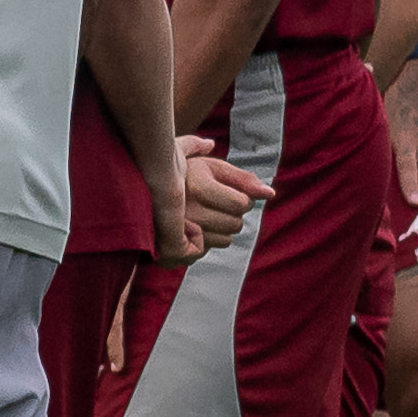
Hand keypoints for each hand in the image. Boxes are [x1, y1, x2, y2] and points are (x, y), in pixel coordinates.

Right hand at [176, 145, 267, 263]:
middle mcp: (186, 210)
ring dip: (223, 227)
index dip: (244, 197)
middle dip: (234, 213)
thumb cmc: (187, 174)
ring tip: (206, 212)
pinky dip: (210, 239)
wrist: (147, 187)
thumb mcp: (213, 167)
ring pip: (226, 239)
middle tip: (217, 201)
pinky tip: (197, 226)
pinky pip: (211, 249)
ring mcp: (178, 231)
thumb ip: (243, 178)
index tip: (230, 190)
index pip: (242, 204)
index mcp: (197, 186)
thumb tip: (270, 193)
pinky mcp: (174, 246)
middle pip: (236, 224)